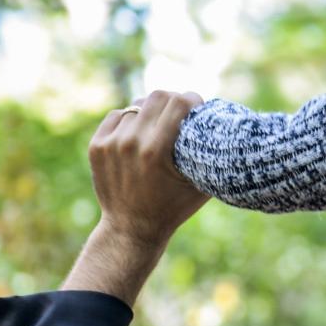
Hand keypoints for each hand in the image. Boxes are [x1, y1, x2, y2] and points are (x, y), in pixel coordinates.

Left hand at [86, 90, 207, 246]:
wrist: (131, 228)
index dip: (193, 99)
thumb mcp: (201, 185)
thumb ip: (212, 156)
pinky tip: (139, 132)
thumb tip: (227, 129)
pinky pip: (117, 115)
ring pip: (136, 105)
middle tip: (181, 111)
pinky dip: (131, 120)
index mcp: (156, 150)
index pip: (178, 102)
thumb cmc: (174, 207)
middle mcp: (131, 142)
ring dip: (151, 111)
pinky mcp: (97, 146)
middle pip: (157, 97)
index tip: (198, 105)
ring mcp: (110, 143)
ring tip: (159, 123)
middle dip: (174, 100)